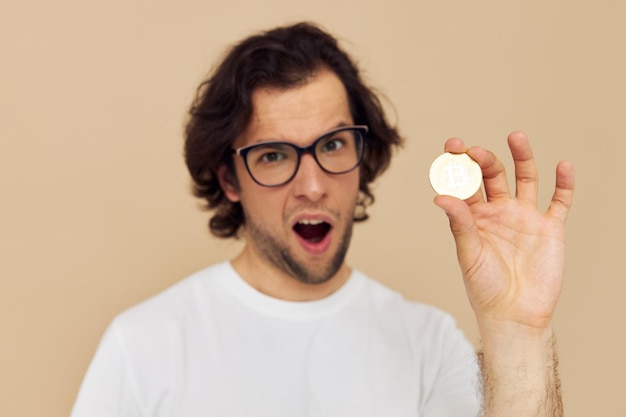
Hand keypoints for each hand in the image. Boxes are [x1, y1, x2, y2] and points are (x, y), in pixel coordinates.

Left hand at [434, 131, 574, 331]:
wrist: (514, 315)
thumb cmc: (485, 287)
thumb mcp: (469, 253)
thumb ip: (459, 223)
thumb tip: (440, 195)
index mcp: (474, 217)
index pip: (465, 183)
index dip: (458, 165)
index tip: (452, 145)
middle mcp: (499, 211)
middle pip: (493, 176)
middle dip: (484, 159)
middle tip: (474, 150)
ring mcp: (525, 217)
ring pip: (526, 179)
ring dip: (522, 158)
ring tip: (516, 137)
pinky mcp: (550, 228)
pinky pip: (559, 202)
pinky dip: (564, 184)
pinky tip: (563, 166)